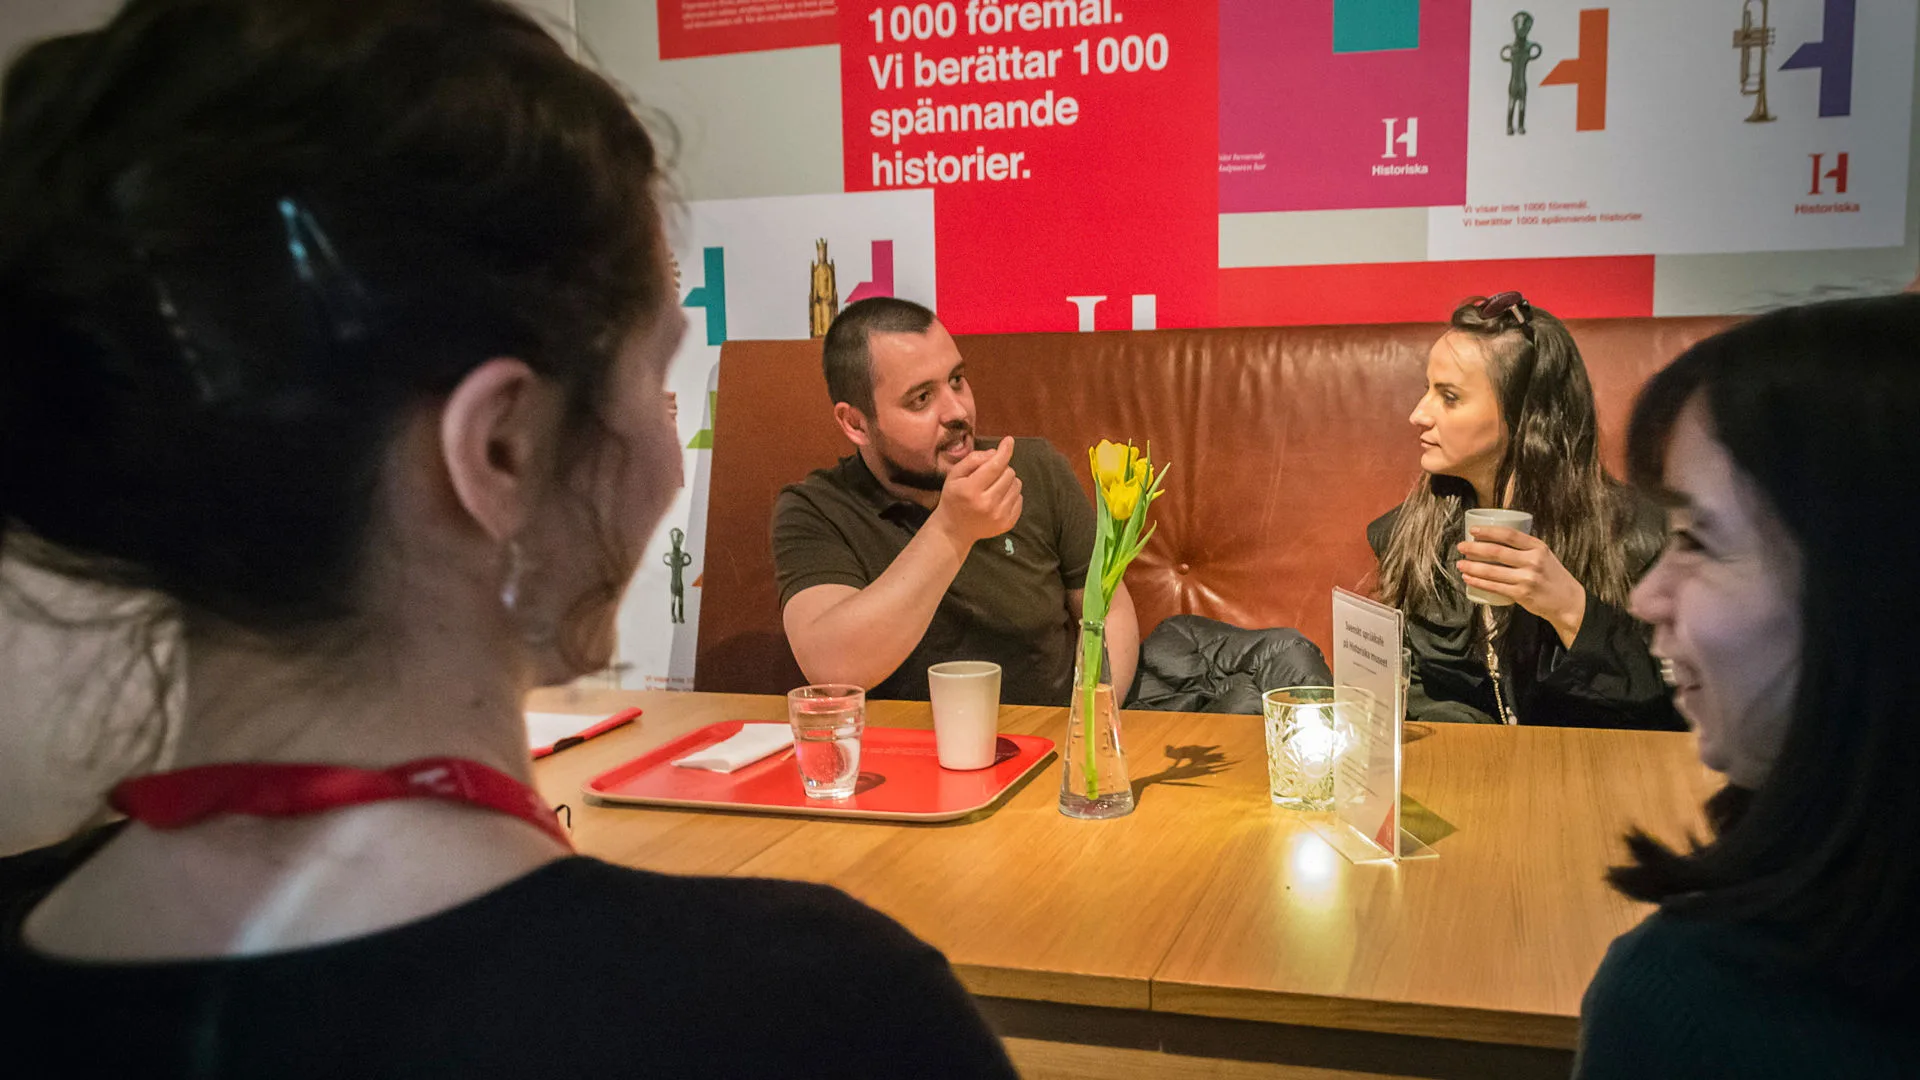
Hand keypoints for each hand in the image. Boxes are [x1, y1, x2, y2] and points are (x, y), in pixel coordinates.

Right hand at [932, 437, 1021, 545]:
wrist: (955, 530)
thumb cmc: (954, 498)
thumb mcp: (954, 475)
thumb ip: (973, 460)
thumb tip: (996, 452)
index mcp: (970, 490)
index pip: (995, 465)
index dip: (1004, 451)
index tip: (1009, 440)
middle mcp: (987, 504)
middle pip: (1009, 473)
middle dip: (1001, 468)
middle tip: (989, 475)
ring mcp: (999, 516)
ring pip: (1017, 484)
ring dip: (1008, 481)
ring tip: (994, 487)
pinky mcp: (1007, 523)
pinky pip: (1020, 499)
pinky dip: (1011, 494)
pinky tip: (998, 498)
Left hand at [1457, 526, 1586, 646]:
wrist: (1568, 601)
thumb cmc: (1551, 575)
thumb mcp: (1544, 555)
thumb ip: (1524, 548)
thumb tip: (1494, 539)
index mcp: (1538, 547)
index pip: (1509, 535)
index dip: (1488, 531)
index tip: (1473, 530)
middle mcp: (1533, 561)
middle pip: (1496, 552)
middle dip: (1474, 548)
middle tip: (1460, 547)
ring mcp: (1527, 578)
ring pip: (1492, 571)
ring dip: (1472, 567)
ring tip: (1459, 564)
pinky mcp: (1521, 594)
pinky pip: (1494, 587)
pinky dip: (1478, 582)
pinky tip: (1468, 578)